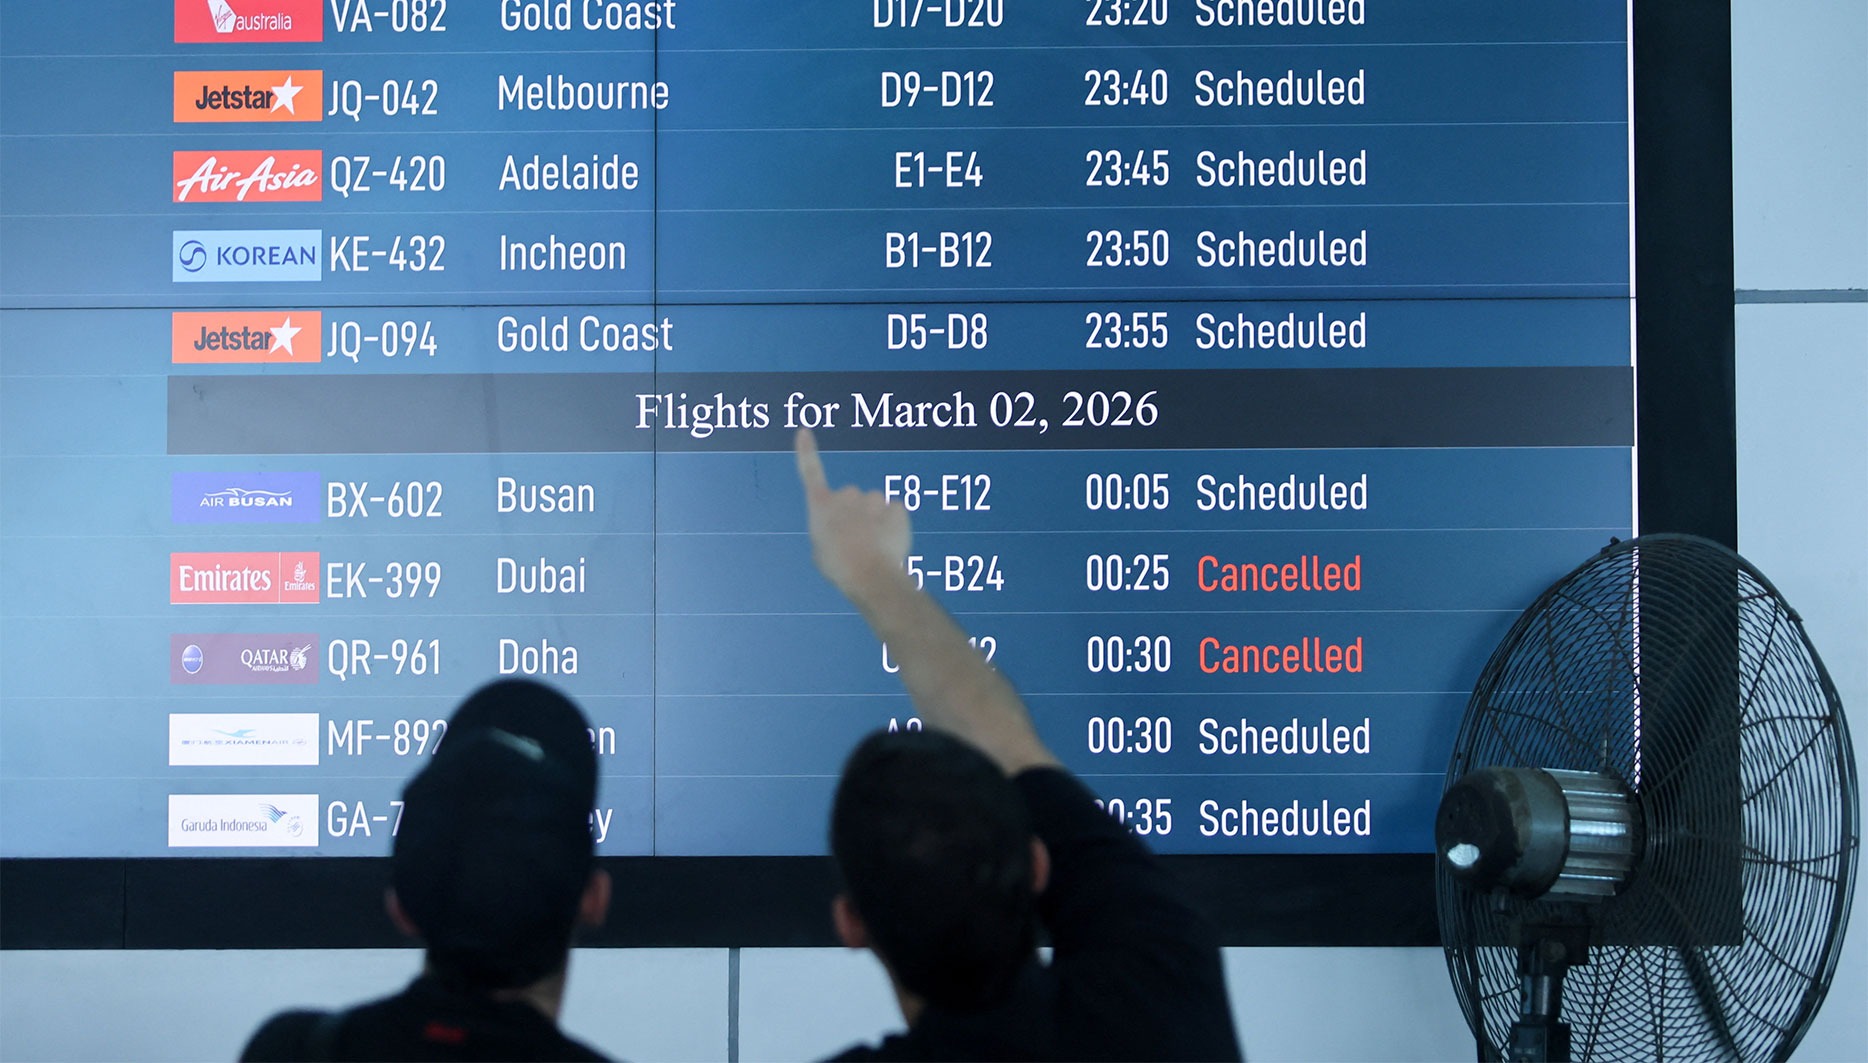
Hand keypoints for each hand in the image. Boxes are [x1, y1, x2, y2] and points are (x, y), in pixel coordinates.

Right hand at [795, 428, 911, 600]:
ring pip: (875, 506)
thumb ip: (830, 531)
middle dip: (855, 514)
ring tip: (874, 547)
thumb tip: (845, 528)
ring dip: (875, 520)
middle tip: (856, 541)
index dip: (806, 451)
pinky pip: (894, 513)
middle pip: (852, 498)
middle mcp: (845, 495)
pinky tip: (889, 544)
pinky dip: (894, 526)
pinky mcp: (895, 506)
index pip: (810, 472)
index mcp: (821, 506)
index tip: (804, 431)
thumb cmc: (840, 568)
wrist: (870, 576)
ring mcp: (872, 498)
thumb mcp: (822, 551)